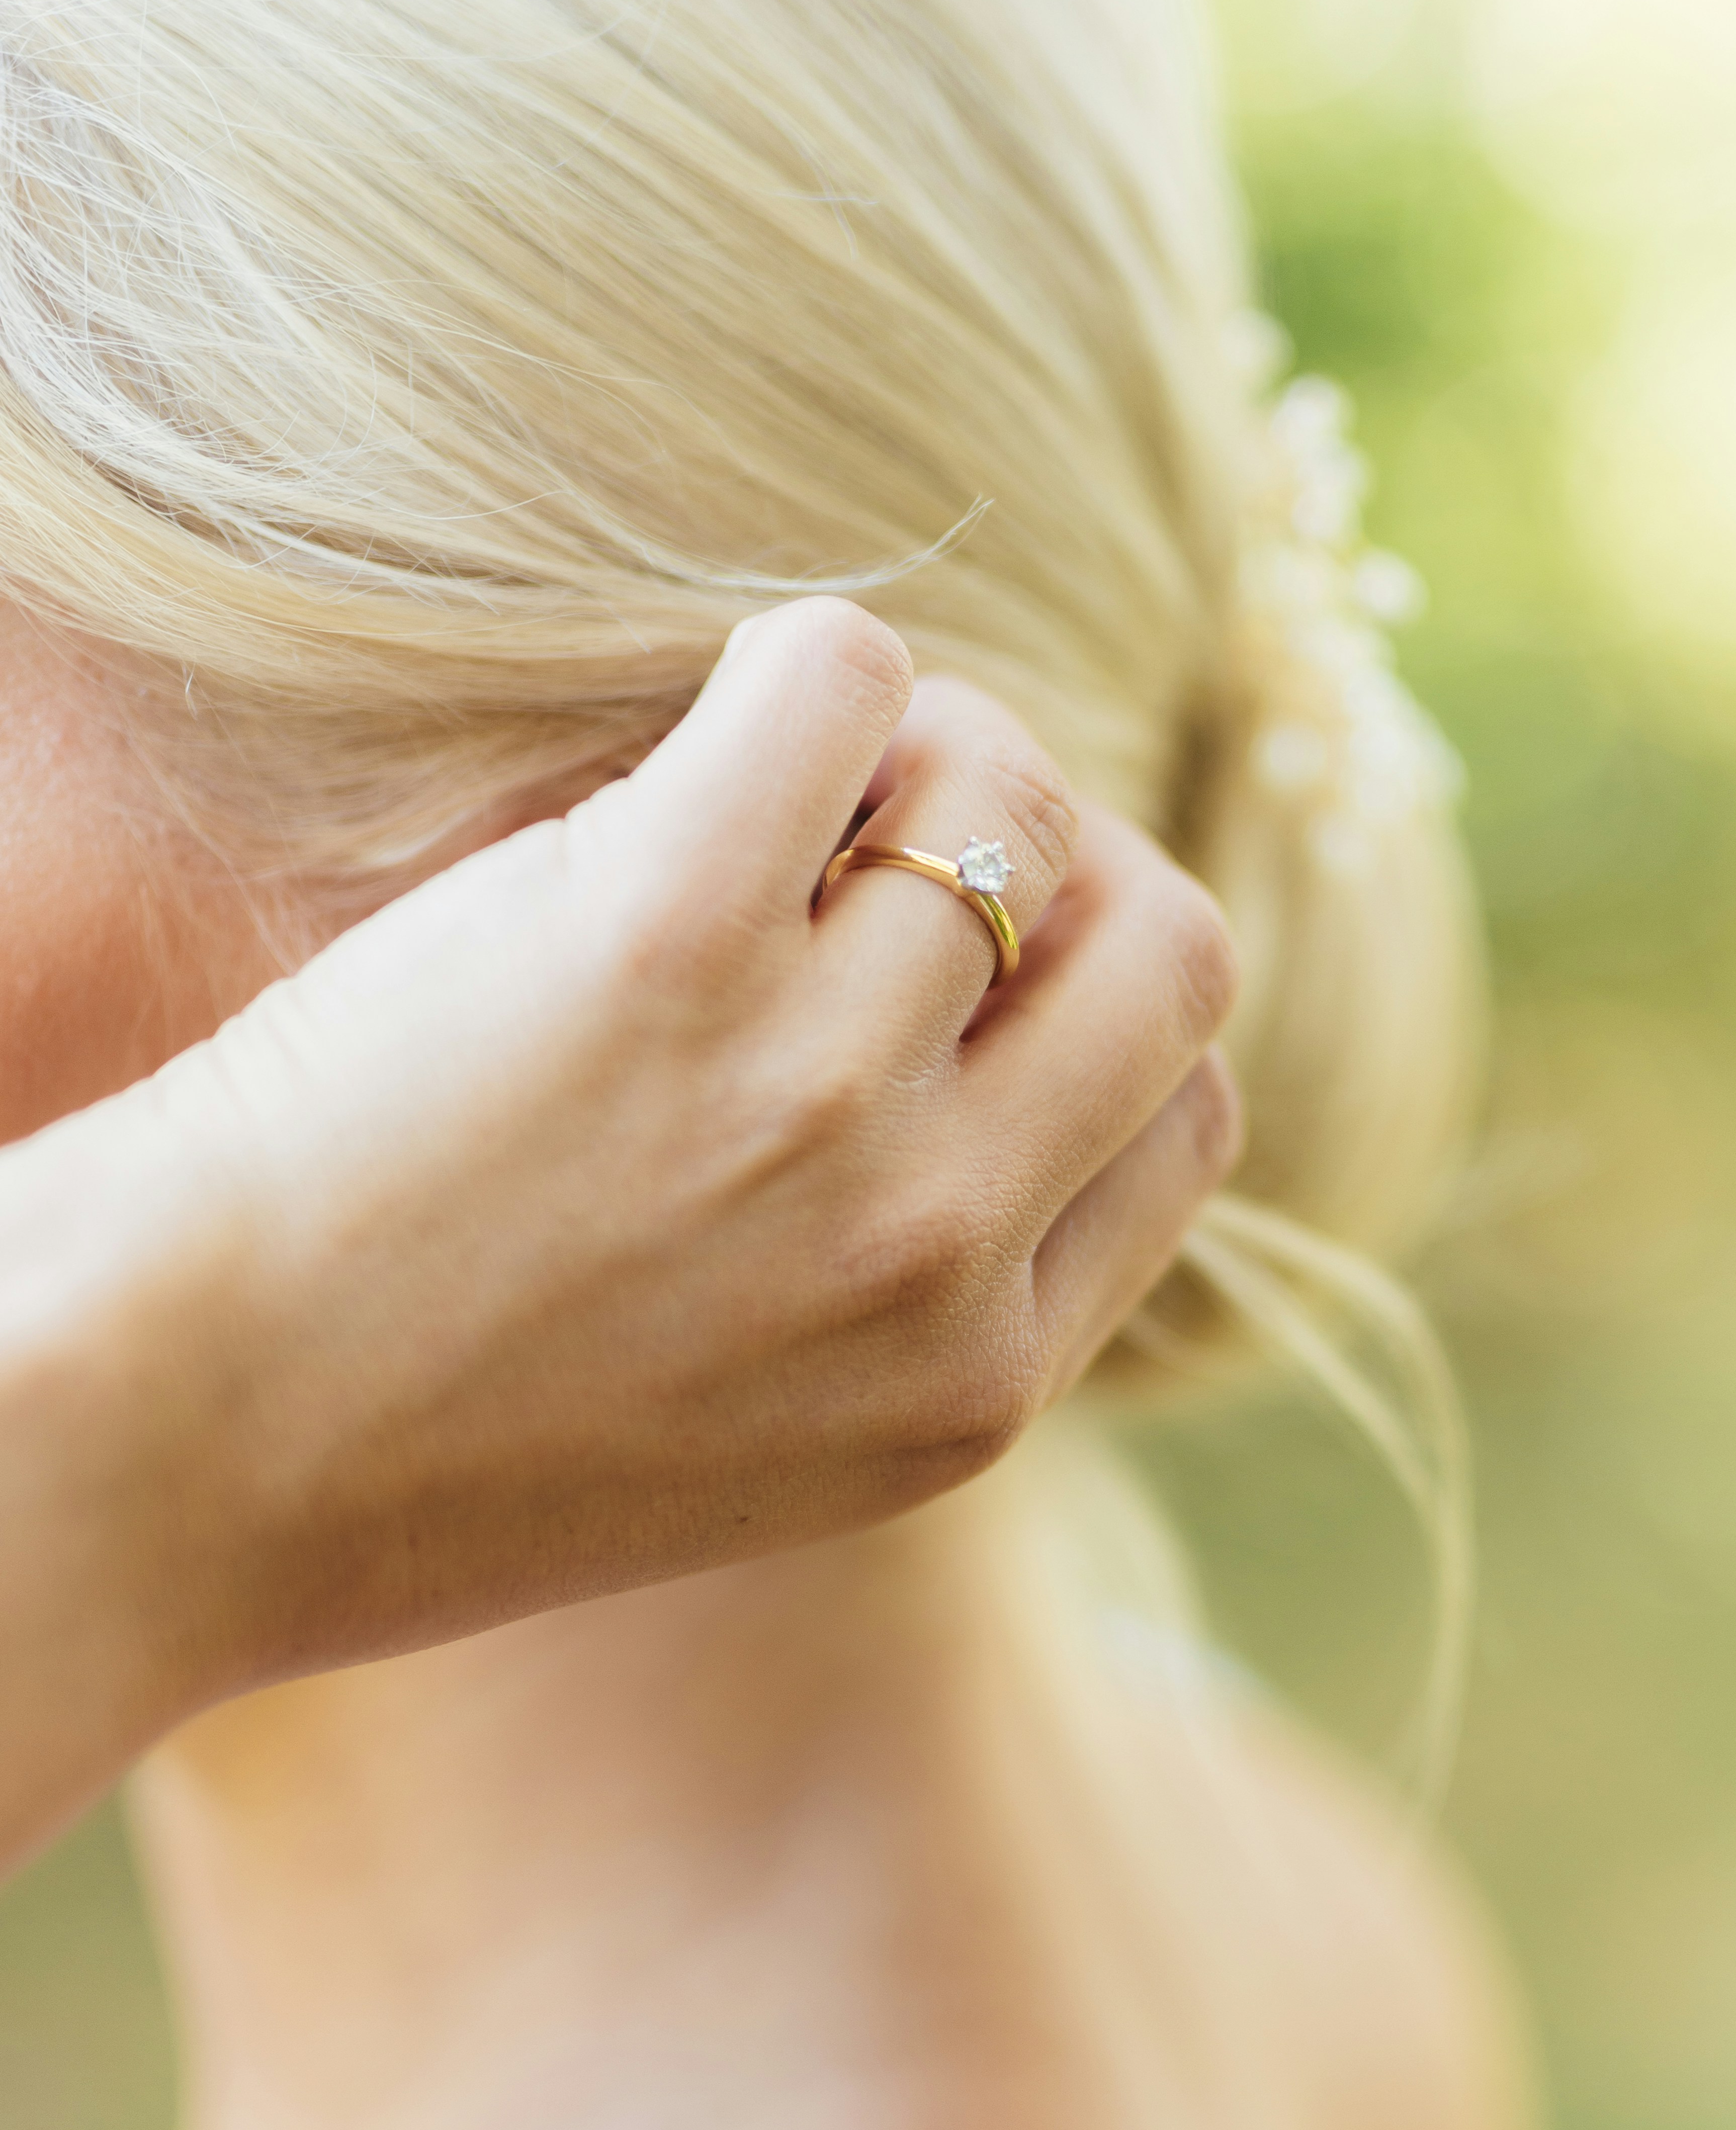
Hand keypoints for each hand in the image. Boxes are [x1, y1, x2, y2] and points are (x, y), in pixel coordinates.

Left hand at [0, 601, 1237, 1862]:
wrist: (155, 1457)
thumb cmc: (400, 1444)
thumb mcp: (743, 1441)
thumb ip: (900, 1292)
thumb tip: (972, 1047)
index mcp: (972, 1388)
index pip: (1185, 1120)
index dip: (1092, 1011)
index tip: (970, 977)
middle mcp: (933, 1249)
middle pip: (1168, 950)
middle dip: (1065, 872)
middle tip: (894, 856)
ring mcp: (820, 1094)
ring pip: (1007, 790)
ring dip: (901, 754)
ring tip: (749, 801)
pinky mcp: (664, 936)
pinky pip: (847, 680)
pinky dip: (796, 672)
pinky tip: (680, 752)